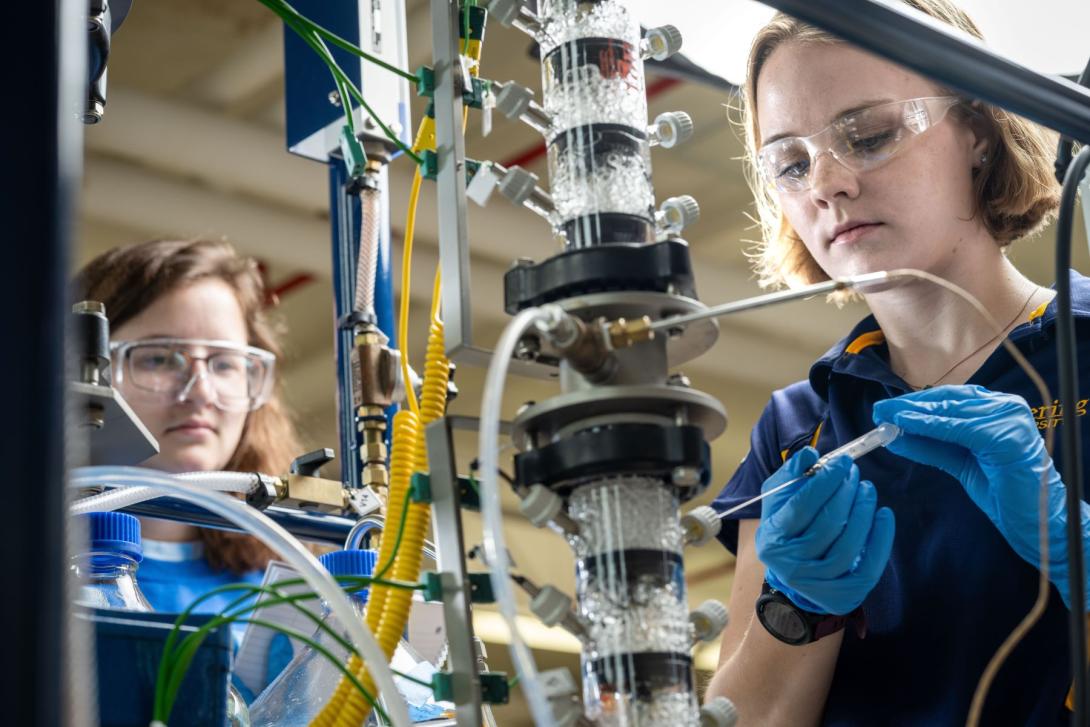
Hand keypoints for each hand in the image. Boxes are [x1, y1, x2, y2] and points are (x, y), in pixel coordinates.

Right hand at [756, 447, 895, 614]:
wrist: (794, 574)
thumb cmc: (788, 527)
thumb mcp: (779, 500)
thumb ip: (791, 475)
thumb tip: (810, 455)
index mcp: (772, 539)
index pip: (801, 506)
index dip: (826, 481)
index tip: (843, 462)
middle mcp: (791, 565)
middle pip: (828, 524)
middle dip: (846, 492)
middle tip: (855, 474)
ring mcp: (818, 583)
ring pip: (849, 545)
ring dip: (863, 511)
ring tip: (867, 490)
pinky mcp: (843, 595)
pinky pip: (869, 566)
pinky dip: (882, 538)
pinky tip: (884, 515)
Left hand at [872, 384, 1088, 609]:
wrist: (1039, 522)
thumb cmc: (1004, 492)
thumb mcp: (960, 462)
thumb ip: (932, 445)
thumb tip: (895, 432)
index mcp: (998, 409)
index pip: (950, 398)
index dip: (915, 402)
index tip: (885, 408)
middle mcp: (1006, 406)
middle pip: (948, 400)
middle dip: (909, 406)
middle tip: (879, 411)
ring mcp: (1010, 419)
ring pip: (952, 411)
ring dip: (914, 414)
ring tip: (886, 418)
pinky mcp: (1007, 437)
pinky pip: (960, 429)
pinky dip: (931, 426)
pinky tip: (907, 426)